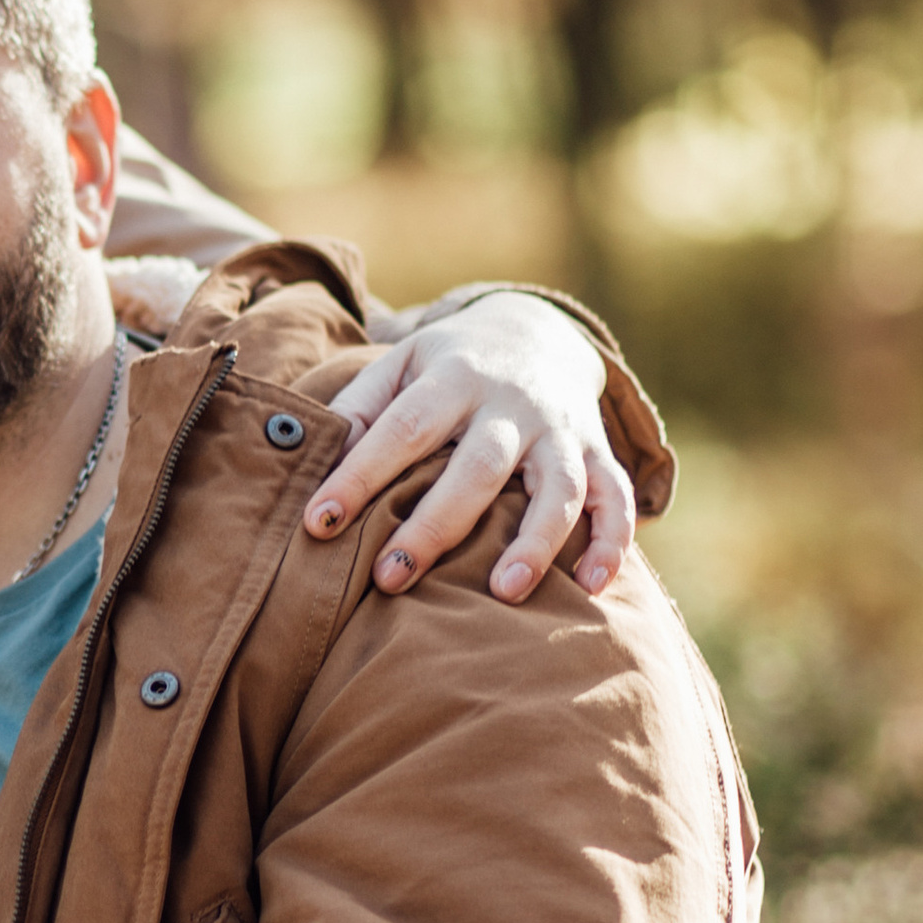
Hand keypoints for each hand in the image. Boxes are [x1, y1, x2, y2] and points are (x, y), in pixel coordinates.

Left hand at [305, 292, 636, 605]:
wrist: (534, 330)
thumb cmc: (445, 369)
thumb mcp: (398, 368)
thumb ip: (358, 412)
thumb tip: (308, 465)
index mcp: (452, 377)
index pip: (400, 429)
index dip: (358, 476)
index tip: (317, 524)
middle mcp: (512, 402)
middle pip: (477, 466)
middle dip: (434, 525)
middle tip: (390, 579)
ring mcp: (561, 429)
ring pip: (558, 486)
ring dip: (536, 541)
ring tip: (502, 593)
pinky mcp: (597, 453)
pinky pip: (614, 498)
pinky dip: (612, 541)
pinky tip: (592, 587)